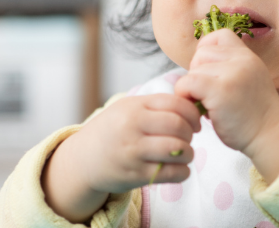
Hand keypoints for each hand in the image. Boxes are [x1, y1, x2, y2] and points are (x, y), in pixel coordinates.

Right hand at [42, 94, 200, 221]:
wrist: (83, 159)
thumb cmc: (113, 130)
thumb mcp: (129, 108)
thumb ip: (158, 105)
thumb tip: (194, 105)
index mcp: (134, 107)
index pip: (176, 104)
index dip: (193, 114)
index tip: (195, 123)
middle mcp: (132, 127)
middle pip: (178, 126)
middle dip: (191, 133)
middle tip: (188, 138)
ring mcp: (133, 152)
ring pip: (178, 150)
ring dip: (189, 153)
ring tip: (184, 154)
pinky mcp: (135, 175)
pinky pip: (171, 173)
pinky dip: (183, 172)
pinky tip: (179, 169)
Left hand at [175, 29, 278, 154]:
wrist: (271, 135)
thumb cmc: (254, 115)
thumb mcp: (248, 81)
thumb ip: (229, 69)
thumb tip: (196, 66)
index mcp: (248, 57)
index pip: (219, 35)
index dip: (207, 51)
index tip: (210, 73)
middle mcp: (242, 60)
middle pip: (201, 53)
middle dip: (199, 74)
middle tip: (210, 96)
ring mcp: (232, 73)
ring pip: (193, 69)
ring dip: (193, 89)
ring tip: (209, 106)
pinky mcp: (221, 90)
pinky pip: (187, 82)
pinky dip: (185, 95)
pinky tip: (198, 110)